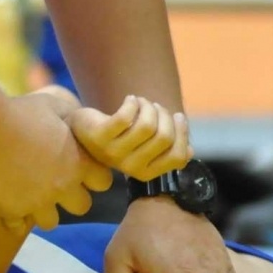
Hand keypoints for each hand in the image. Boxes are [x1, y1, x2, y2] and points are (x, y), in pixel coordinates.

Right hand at [0, 89, 112, 231]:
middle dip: (71, 197)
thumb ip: (70, 116)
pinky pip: (17, 225)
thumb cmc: (19, 112)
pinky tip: (6, 199)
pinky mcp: (11, 211)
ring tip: (29, 194)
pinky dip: (13, 215)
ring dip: (43, 210)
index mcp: (77, 162)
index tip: (79, 167)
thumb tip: (78, 119)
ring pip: (51, 222)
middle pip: (82, 207)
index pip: (104, 182)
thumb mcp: (52, 104)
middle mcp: (62, 187)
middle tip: (54, 183)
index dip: (92, 176)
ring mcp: (36, 203)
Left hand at [67, 96, 190, 180]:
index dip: (182, 133)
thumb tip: (190, 151)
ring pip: (147, 125)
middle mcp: (131, 167)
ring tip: (141, 103)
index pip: (178, 156)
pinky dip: (132, 103)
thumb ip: (165, 149)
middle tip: (154, 107)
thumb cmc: (119, 137)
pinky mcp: (100, 136)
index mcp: (146, 173)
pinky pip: (125, 117)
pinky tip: (129, 99)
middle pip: (163, 136)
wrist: (82, 133)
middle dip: (164, 115)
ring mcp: (113, 153)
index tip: (178, 116)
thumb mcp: (144, 146)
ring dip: (148, 107)